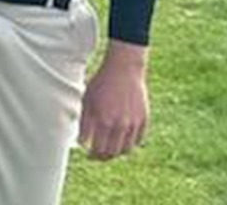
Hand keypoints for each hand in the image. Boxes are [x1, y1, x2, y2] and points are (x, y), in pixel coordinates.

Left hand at [78, 41, 149, 159]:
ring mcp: (133, 124)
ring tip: (109, 151)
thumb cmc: (101, 83)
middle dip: (101, 157)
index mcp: (102, 120)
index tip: (86, 152)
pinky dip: (129, 145)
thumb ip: (84, 122)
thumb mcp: (87, 100)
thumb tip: (82, 142)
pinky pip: (137, 141)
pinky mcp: (144, 121)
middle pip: (110, 153)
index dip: (89, 153)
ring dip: (116, 154)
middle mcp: (118, 125)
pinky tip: (122, 142)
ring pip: (124, 151)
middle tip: (96, 156)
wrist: (124, 69)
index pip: (95, 149)